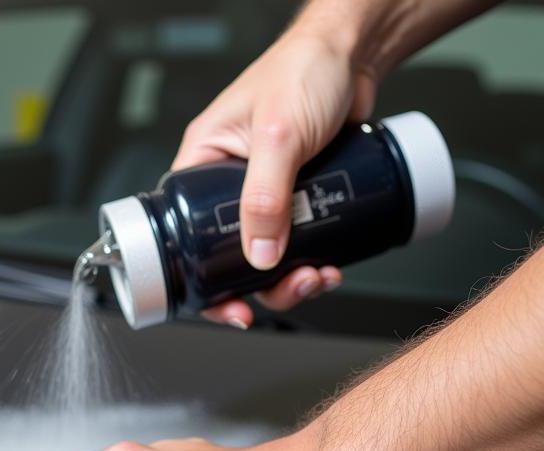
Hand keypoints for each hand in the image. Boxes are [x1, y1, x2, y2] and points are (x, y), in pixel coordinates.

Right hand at [172, 29, 377, 323]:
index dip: (203, 277)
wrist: (357, 53)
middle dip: (261, 284)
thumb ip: (266, 194)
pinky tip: (330, 263)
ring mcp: (265, 194)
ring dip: (292, 279)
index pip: (186, 233)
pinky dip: (312, 263)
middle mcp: (228, 184)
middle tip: (288, 288)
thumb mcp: (280, 132)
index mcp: (203, 163)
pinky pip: (297, 244)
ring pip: (267, 258)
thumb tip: (260, 253)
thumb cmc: (306, 67)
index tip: (228, 304)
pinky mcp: (297, 198)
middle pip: (230, 257)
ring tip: (318, 276)